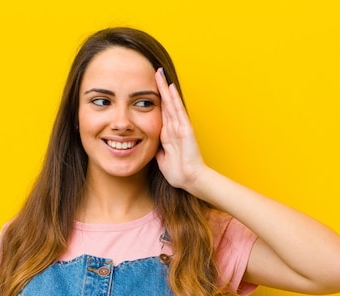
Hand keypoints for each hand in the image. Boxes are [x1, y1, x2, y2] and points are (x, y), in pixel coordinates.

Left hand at [154, 68, 206, 189]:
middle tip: (154, 72)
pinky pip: (178, 111)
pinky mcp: (186, 129)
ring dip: (165, 88)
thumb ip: (157, 151)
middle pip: (165, 104)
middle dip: (160, 88)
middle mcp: (174, 128)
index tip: (148, 89)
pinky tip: (170, 87)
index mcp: (168, 135)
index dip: (155, 100)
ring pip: (171, 103)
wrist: (190, 180)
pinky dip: (174, 98)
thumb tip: (149, 146)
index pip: (160, 113)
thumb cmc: (179, 174)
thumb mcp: (162, 161)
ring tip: (160, 73)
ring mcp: (181, 127)